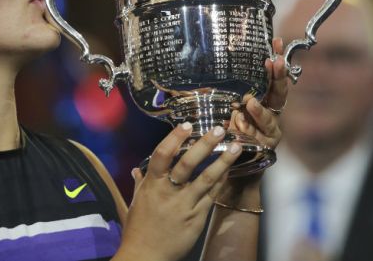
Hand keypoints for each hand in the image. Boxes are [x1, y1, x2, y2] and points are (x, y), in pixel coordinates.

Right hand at [116, 124, 242, 260]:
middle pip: (187, 164)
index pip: (162, 155)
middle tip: (219, 129)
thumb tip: (137, 169)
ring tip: (236, 146)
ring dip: (223, 161)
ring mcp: (184, 205)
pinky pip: (211, 196)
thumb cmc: (138, 228)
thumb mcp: (136, 202)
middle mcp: (168, 192)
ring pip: (206, 179)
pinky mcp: (197, 218)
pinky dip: (220, 182)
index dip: (174, 138)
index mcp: (151, 185)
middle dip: (204, 144)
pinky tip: (230, 170)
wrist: (145, 256)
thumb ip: (140, 183)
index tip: (187, 125)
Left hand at [220, 37, 287, 202]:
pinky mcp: (265, 150)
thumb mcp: (217, 112)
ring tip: (249, 101)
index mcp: (260, 103)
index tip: (276, 42)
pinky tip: (244, 124)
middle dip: (278, 77)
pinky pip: (261, 138)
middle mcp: (269, 115)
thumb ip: (213, 95)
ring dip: (260, 110)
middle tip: (274, 61)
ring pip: (270, 118)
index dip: (275, 62)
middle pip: (279, 94)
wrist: (225, 173)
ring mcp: (269, 133)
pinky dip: (252, 131)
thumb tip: (186, 71)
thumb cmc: (220, 138)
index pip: (271, 78)